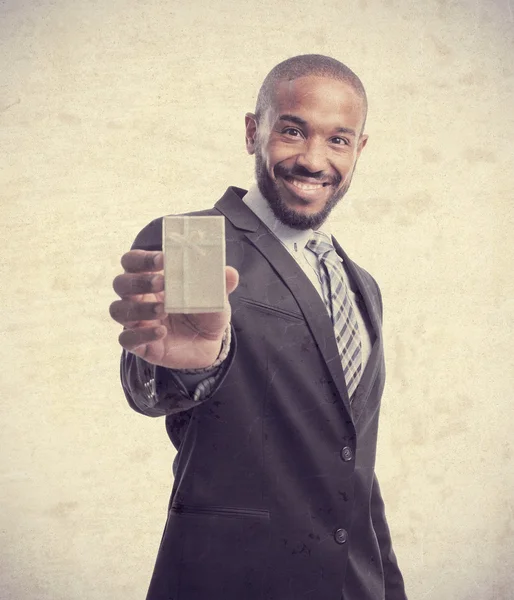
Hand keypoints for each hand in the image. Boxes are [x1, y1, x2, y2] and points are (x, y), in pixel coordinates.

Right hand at [110, 250, 238, 368]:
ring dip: (138, 308)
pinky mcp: (140, 344)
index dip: (142, 259)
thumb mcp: (216, 298)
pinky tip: (161, 332)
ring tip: (163, 310)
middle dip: (138, 281)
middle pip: (120, 283)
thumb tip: (230, 273)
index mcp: (152, 278)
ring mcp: (137, 321)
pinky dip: (141, 335)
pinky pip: (127, 339)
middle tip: (161, 283)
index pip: (133, 261)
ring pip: (118, 310)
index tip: (163, 259)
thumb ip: (220, 285)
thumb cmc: (205, 312)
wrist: (209, 344)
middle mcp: (139, 297)